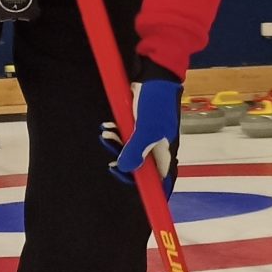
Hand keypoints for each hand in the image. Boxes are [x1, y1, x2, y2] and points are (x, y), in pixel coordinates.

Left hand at [104, 66, 181, 196]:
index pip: (162, 181)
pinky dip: (116, 134)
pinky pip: (127, 138)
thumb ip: (135, 151)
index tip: (137, 194)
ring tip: (105, 133)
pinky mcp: (140, 126)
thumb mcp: (146, 130)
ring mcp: (149, 137)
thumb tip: (124, 168)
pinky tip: (108, 126)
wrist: (155, 77)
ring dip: (115, 146)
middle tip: (110, 162)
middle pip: (142, 169)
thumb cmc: (155, 105)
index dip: (152, 191)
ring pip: (131, 152)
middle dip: (124, 164)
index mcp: (166, 153)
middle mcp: (159, 148)